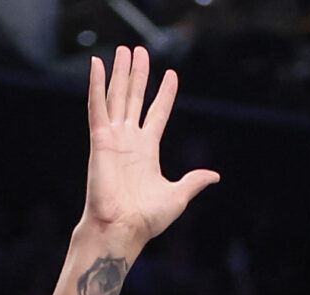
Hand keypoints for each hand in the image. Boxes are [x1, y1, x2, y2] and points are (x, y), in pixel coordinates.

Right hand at [80, 48, 217, 250]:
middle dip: (138, 75)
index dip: (164, 94)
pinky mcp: (99, 140)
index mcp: (147, 151)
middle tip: (140, 51)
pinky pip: (97, 107)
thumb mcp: (178, 196)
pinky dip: (96, 85)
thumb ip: (193, 181)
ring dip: (119, 73)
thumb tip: (214, 176)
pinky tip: (97, 65)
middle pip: (134, 99)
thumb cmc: (146, 219)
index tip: (171, 74)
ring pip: (116, 97)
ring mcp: (113, 139)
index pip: (157, 114)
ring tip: (123, 50)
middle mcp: (129, 141)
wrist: (122, 229)